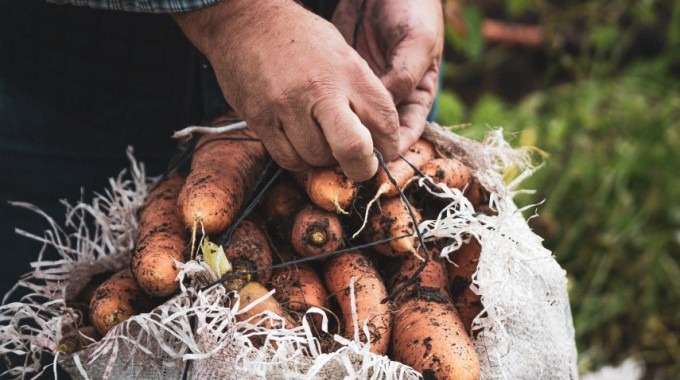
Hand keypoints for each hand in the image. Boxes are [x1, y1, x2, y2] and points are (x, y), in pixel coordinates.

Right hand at [172, 0, 399, 181]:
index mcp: (349, 71)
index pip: (384, 123)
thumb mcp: (342, 53)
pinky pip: (288, 159)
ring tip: (320, 140)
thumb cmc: (300, 39)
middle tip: (359, 168)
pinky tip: (298, 142)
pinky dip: (298, 159)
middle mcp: (320, 90)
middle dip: (361, 169)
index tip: (382, 152)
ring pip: (317, 159)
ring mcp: (287, 107)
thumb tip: (378, 139)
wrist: (246, 21)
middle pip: (353, 150)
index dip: (389, 147)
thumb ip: (361, 93)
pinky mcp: (261, 119)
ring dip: (324, 160)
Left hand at [332, 0, 443, 151]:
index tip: (372, 159)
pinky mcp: (341, 77)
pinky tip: (309, 117)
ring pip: (352, 122)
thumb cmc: (411, 6)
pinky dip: (322, 112)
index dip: (391, 149)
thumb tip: (383, 111)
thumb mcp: (417, 39)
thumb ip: (405, 75)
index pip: (405, 133)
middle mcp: (390, 97)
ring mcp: (363, 88)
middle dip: (361, 148)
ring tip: (322, 141)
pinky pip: (332, 101)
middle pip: (376, 135)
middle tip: (342, 156)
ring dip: (339, 133)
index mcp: (416, 94)